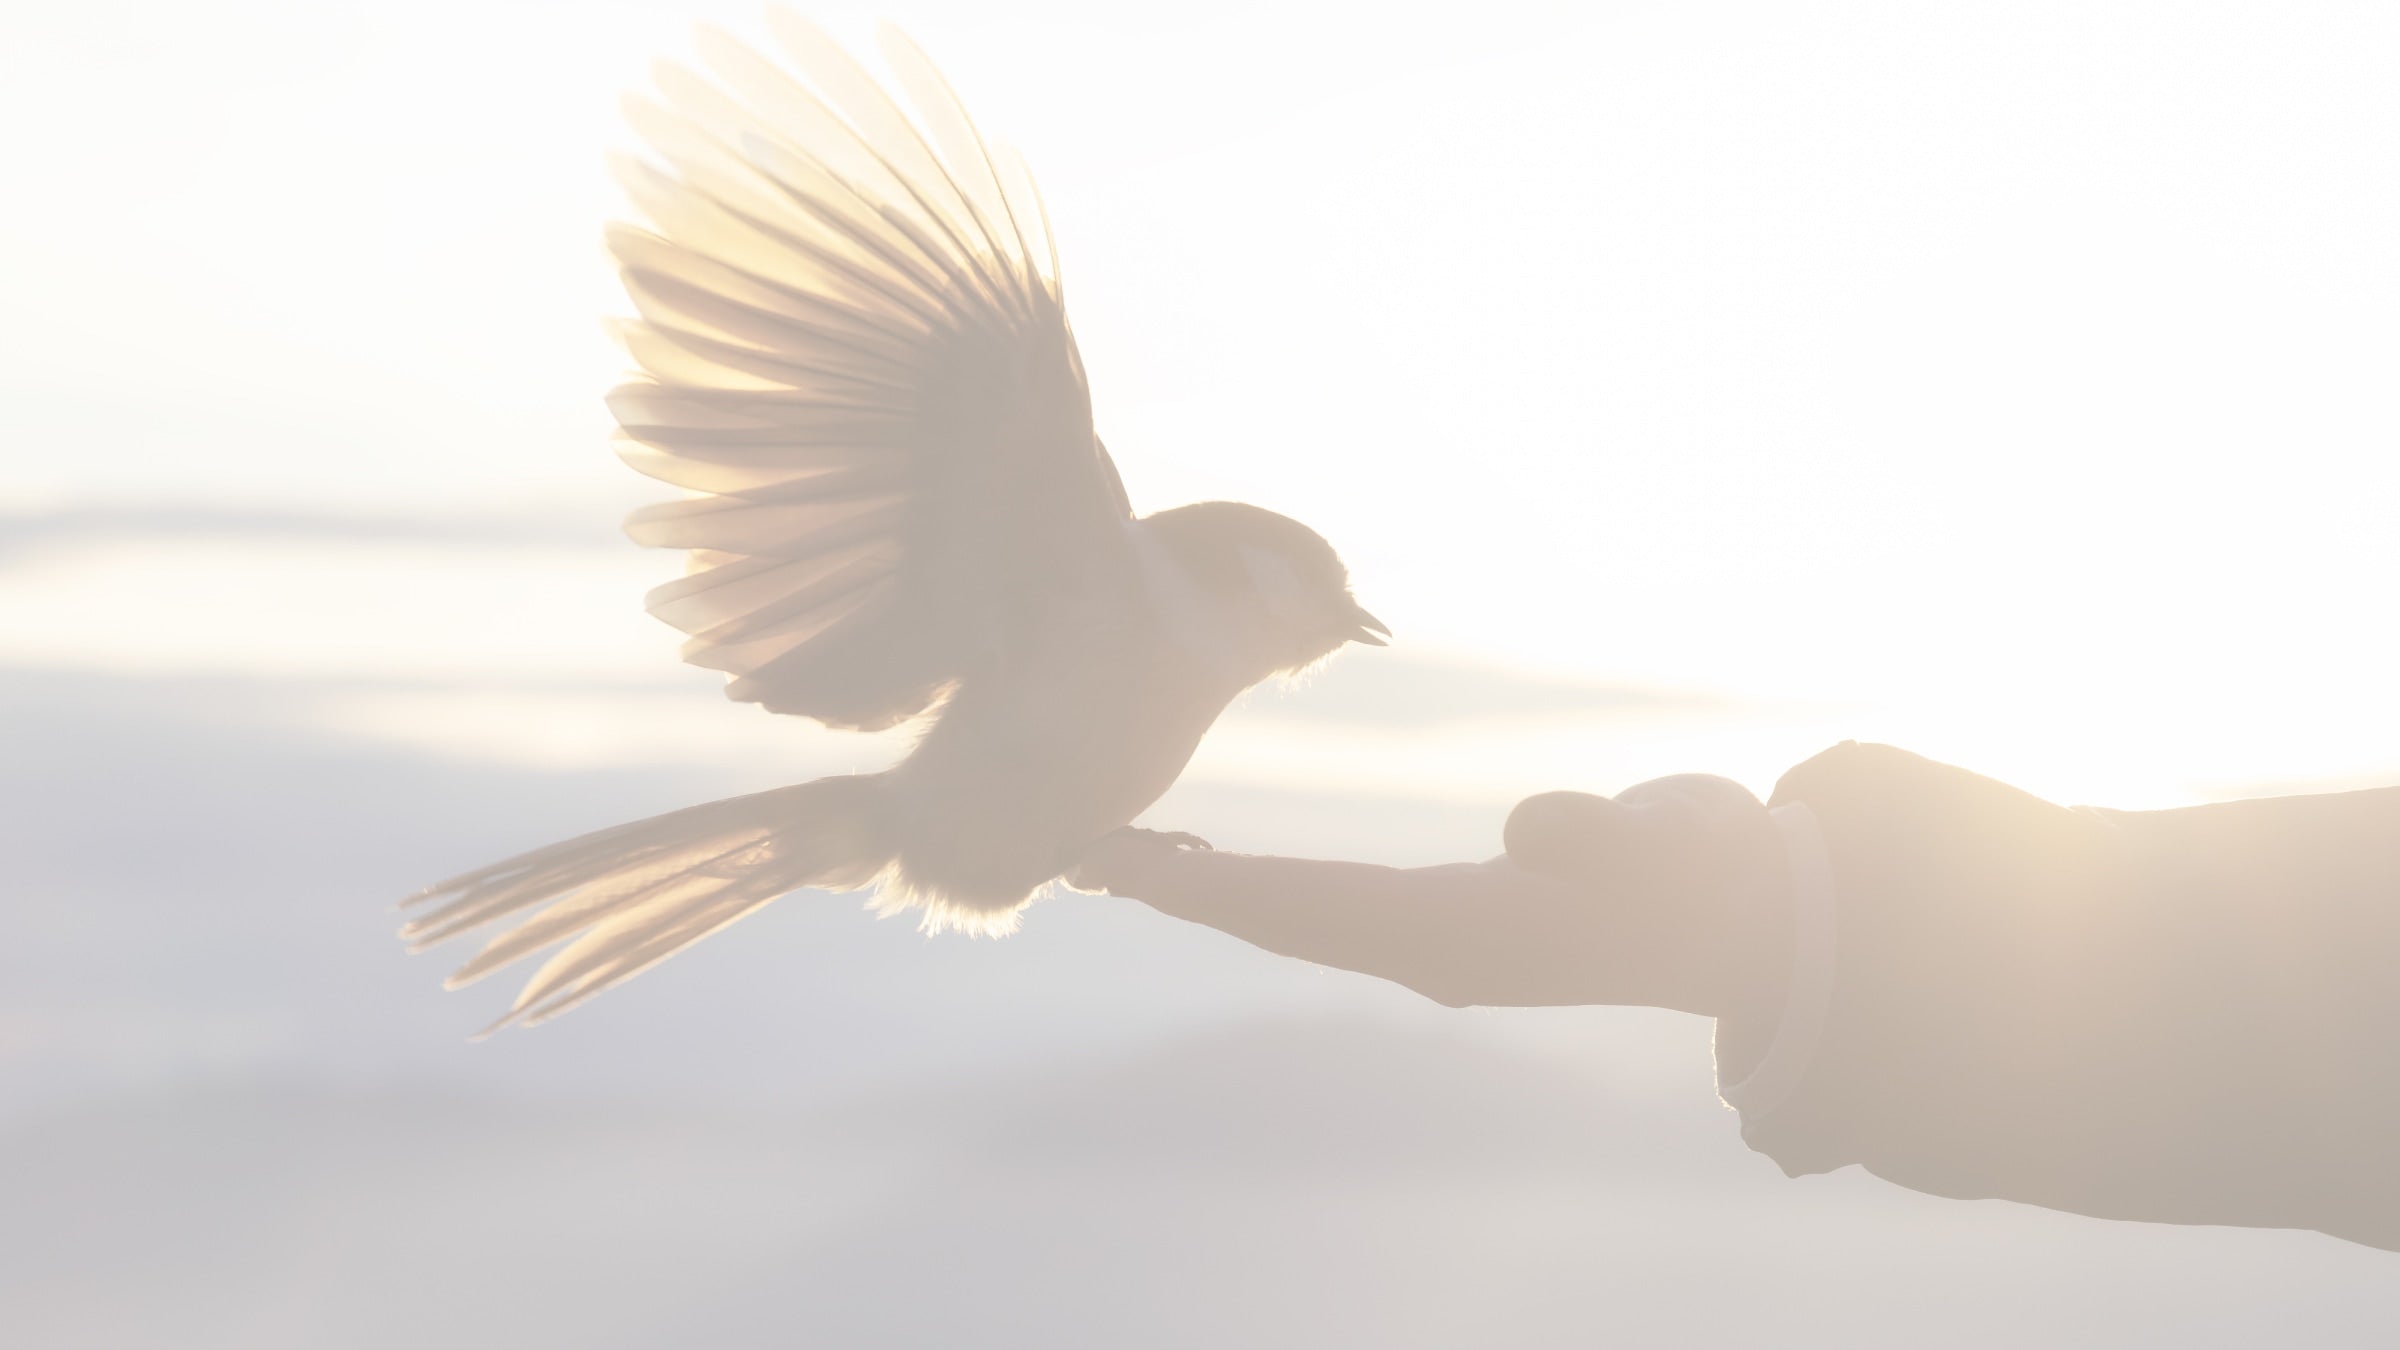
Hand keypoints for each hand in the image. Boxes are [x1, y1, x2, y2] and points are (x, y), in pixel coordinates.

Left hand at [1077, 774, 1791, 1020]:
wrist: (1749, 919)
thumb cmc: (1705, 875)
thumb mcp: (1663, 848)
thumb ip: (1596, 839)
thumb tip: (1535, 831)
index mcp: (1461, 931)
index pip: (1312, 905)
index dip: (1218, 886)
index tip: (1127, 868)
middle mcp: (1430, 948)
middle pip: (1277, 920)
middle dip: (1181, 892)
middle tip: (1078, 857)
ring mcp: (1436, 940)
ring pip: (1293, 918)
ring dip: (1208, 893)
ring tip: (1124, 862)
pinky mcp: (1450, 922)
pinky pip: (1324, 908)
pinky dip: (1258, 887)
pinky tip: (1221, 865)